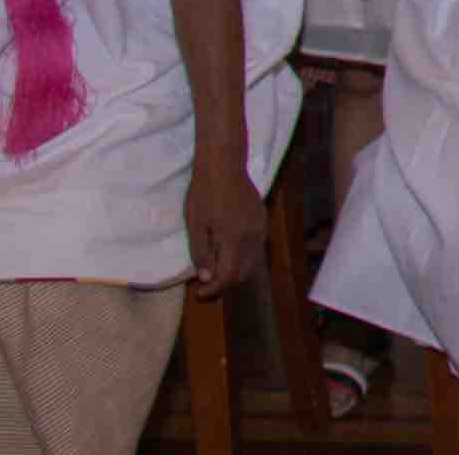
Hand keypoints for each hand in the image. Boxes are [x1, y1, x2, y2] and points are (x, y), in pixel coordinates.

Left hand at [181, 160, 265, 298]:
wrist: (224, 164)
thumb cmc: (204, 193)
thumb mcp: (195, 225)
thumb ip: (201, 253)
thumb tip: (207, 278)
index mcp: (235, 239)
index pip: (229, 277)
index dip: (214, 291)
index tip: (198, 294)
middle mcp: (253, 237)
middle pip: (245, 274)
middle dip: (225, 285)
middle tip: (205, 286)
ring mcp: (261, 228)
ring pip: (253, 262)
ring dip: (235, 272)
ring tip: (214, 270)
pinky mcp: (262, 220)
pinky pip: (256, 247)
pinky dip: (242, 258)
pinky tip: (227, 251)